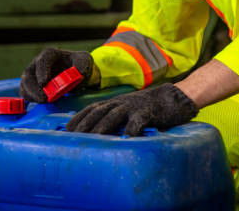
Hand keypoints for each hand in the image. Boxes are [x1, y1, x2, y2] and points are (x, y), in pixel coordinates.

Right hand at [19, 48, 94, 102]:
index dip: (41, 71)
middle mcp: (37, 63)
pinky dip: (30, 98)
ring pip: (24, 84)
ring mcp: (32, 74)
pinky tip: (40, 102)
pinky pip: (25, 92)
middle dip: (34, 87)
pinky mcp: (31, 86)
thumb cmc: (77, 64)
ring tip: (43, 101)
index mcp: (49, 54)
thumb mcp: (84, 61)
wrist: (75, 73)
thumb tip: (80, 73)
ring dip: (31, 94)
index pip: (42, 61)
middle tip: (44, 98)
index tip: (44, 83)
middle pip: (28, 74)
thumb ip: (82, 64)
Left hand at [66, 83, 197, 135]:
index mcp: (112, 103)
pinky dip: (132, 130)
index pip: (89, 110)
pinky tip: (128, 140)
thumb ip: (113, 121)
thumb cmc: (146, 109)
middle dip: (84, 126)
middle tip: (74, 140)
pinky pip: (138, 121)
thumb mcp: (126, 111)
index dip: (77, 120)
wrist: (173, 97)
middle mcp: (119, 103)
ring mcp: (133, 107)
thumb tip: (97, 140)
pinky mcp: (148, 112)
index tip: (65, 132)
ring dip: (102, 128)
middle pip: (97, 113)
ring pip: (113, 116)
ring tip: (94, 141)